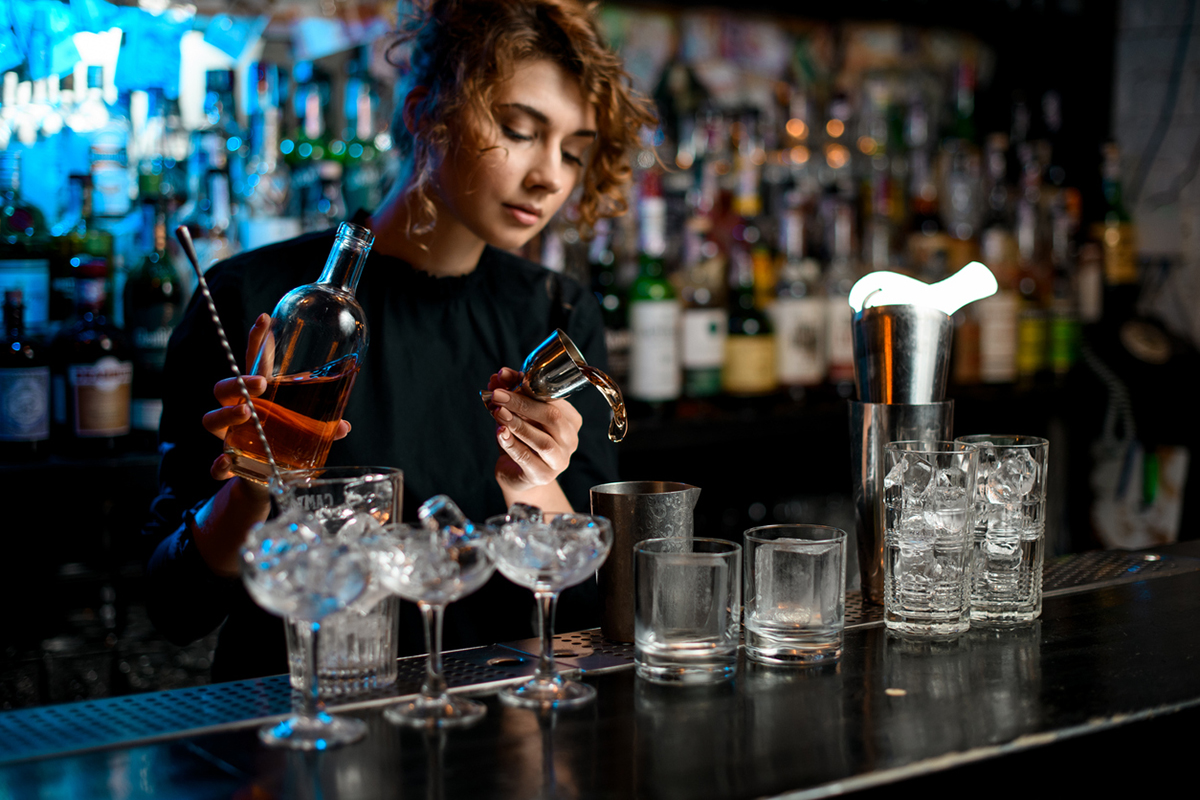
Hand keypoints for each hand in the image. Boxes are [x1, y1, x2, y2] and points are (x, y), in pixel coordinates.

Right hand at [202, 313, 349, 480]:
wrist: (266, 481)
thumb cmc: (283, 443)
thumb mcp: (305, 431)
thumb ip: (322, 426)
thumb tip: (343, 426)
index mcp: (259, 397)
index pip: (254, 363)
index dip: (257, 341)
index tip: (266, 319)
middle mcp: (239, 412)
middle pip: (224, 388)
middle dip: (238, 381)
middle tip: (260, 382)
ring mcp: (230, 437)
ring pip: (211, 419)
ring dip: (226, 414)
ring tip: (247, 413)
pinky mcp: (228, 464)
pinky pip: (215, 464)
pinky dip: (219, 465)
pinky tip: (226, 464)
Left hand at [487, 367, 581, 495]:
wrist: (517, 474)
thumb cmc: (521, 440)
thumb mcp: (516, 414)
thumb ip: (511, 394)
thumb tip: (498, 376)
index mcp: (570, 420)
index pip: (554, 399)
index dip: (529, 387)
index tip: (506, 378)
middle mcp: (570, 440)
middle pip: (552, 418)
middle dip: (522, 403)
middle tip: (498, 395)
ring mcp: (560, 460)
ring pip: (542, 441)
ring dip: (518, 425)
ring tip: (498, 412)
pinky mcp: (543, 475)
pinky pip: (528, 459)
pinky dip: (513, 444)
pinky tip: (501, 433)